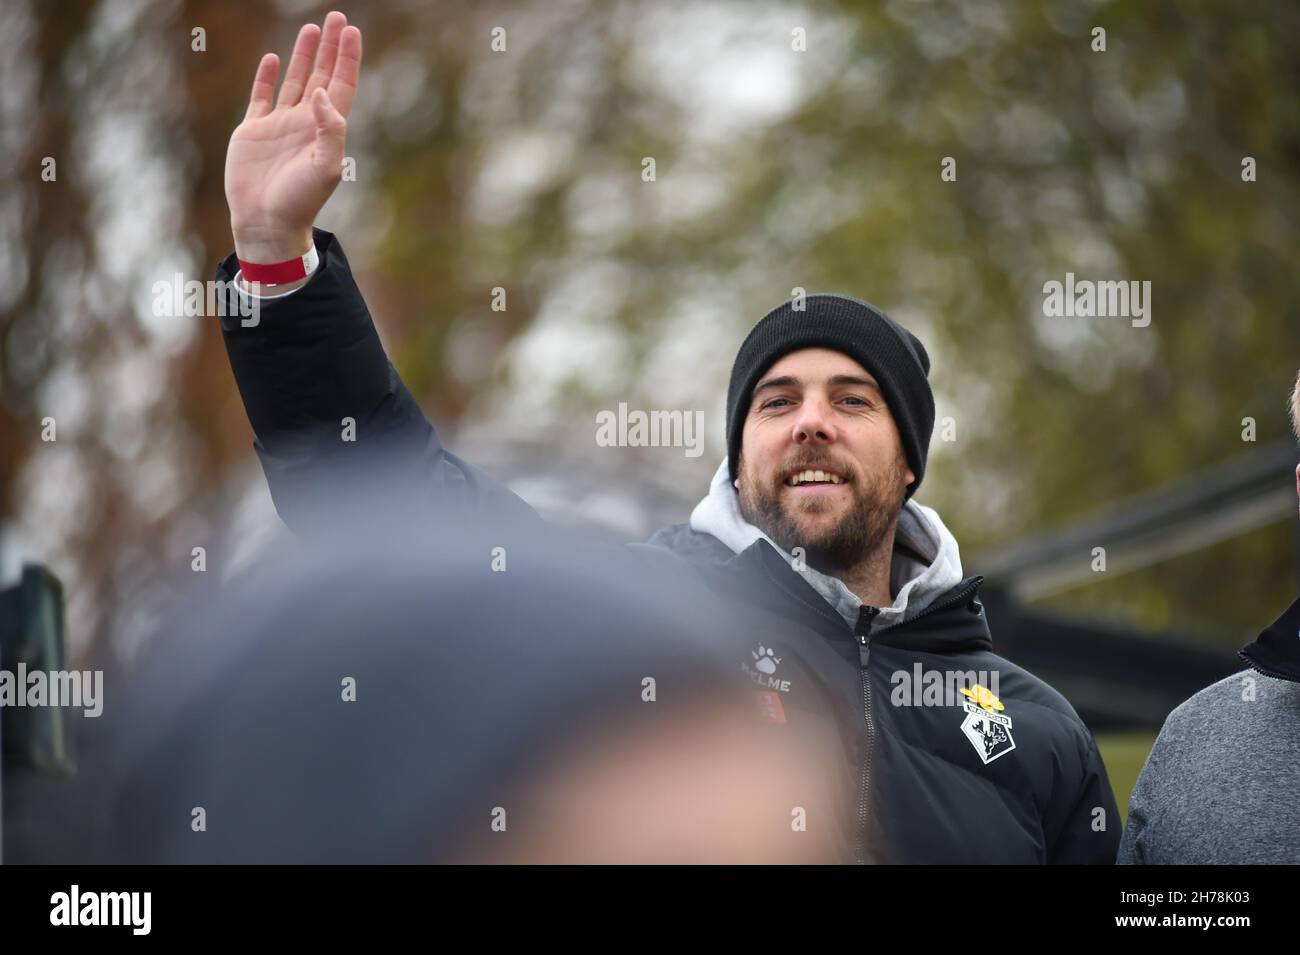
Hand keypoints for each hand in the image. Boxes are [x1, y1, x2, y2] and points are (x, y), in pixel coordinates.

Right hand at [225, 11, 362, 262]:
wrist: (267, 223)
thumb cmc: (301, 201)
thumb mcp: (326, 168)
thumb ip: (330, 129)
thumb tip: (320, 93)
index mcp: (326, 130)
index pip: (341, 85)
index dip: (347, 58)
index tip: (351, 31)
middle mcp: (305, 123)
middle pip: (321, 75)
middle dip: (329, 47)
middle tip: (336, 17)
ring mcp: (279, 126)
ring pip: (294, 81)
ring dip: (303, 55)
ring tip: (310, 28)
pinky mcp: (253, 132)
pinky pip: (261, 97)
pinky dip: (267, 77)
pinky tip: (273, 58)